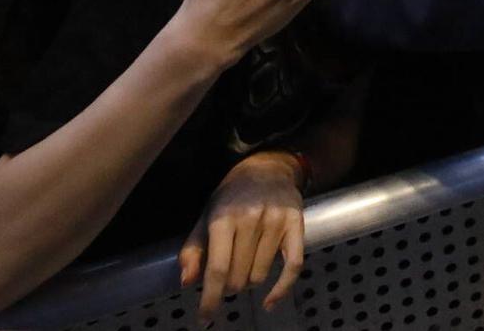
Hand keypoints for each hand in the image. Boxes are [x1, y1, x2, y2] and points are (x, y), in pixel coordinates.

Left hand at [180, 151, 304, 321]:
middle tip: (228, 277)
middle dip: (229, 286)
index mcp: (223, 217)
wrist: (268, 167)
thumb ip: (193, 249)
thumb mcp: (206, 216)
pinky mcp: (296, 224)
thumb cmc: (232, 196)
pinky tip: (270, 302)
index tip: (205, 317)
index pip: (217, 268)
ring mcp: (276, 221)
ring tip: (246, 267)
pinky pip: (293, 266)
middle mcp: (251, 218)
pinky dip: (281, 289)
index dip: (210, 298)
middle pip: (238, 276)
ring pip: (260, 275)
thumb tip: (187, 282)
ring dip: (250, 281)